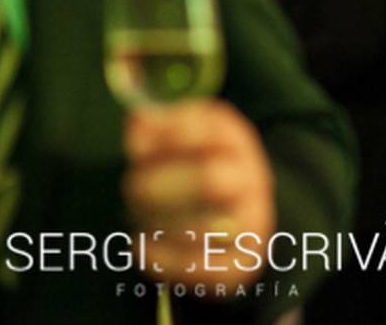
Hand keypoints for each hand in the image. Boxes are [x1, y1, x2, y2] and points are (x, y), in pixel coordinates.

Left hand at [122, 99, 275, 286]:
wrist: (244, 216)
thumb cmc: (201, 171)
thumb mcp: (187, 141)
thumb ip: (160, 129)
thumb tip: (138, 119)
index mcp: (237, 142)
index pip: (212, 132)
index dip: (170, 136)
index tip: (137, 143)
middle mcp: (253, 179)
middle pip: (210, 183)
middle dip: (160, 186)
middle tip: (132, 187)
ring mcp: (252, 221)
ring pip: (208, 228)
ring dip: (161, 224)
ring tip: (138, 218)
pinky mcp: (243, 260)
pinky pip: (202, 266)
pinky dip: (163, 259)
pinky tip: (141, 247)